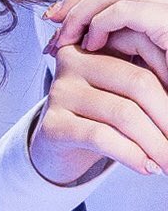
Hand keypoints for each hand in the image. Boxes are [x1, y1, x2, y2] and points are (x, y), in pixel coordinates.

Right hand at [29, 43, 167, 183]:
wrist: (61, 144)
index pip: (142, 48)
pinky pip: (101, 137)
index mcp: (95, 43)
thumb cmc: (102, 115)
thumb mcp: (125, 91)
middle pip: (137, 83)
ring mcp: (60, 91)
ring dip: (156, 144)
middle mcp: (72, 60)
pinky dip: (131, 155)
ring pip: (123, 113)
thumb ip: (148, 83)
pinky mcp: (53, 123)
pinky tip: (146, 167)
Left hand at [43, 0, 167, 86]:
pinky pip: (123, 11)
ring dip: (82, 11)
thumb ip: (120, 23)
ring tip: (66, 37)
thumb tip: (73, 15)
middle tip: (52, 20)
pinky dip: (99, 25)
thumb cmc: (167, 82)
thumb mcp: (144, 44)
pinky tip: (90, 46)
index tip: (61, 11)